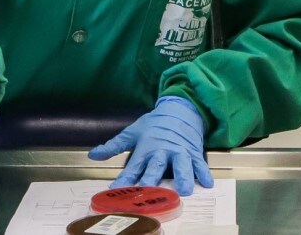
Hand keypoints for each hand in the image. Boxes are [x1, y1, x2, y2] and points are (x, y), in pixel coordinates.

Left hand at [87, 96, 213, 195]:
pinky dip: (203, 172)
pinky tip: (206, 183)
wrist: (179, 109)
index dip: (125, 178)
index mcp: (146, 147)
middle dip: (152, 179)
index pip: (133, 166)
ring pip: (182, 165)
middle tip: (148, 191)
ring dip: (183, 176)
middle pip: (156, 167)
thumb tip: (93, 154)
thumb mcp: (133, 132)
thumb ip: (114, 146)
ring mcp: (179, 151)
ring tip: (184, 189)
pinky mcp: (193, 151)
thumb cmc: (155, 123)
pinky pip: (199, 163)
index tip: (117, 189)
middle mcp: (162, 150)